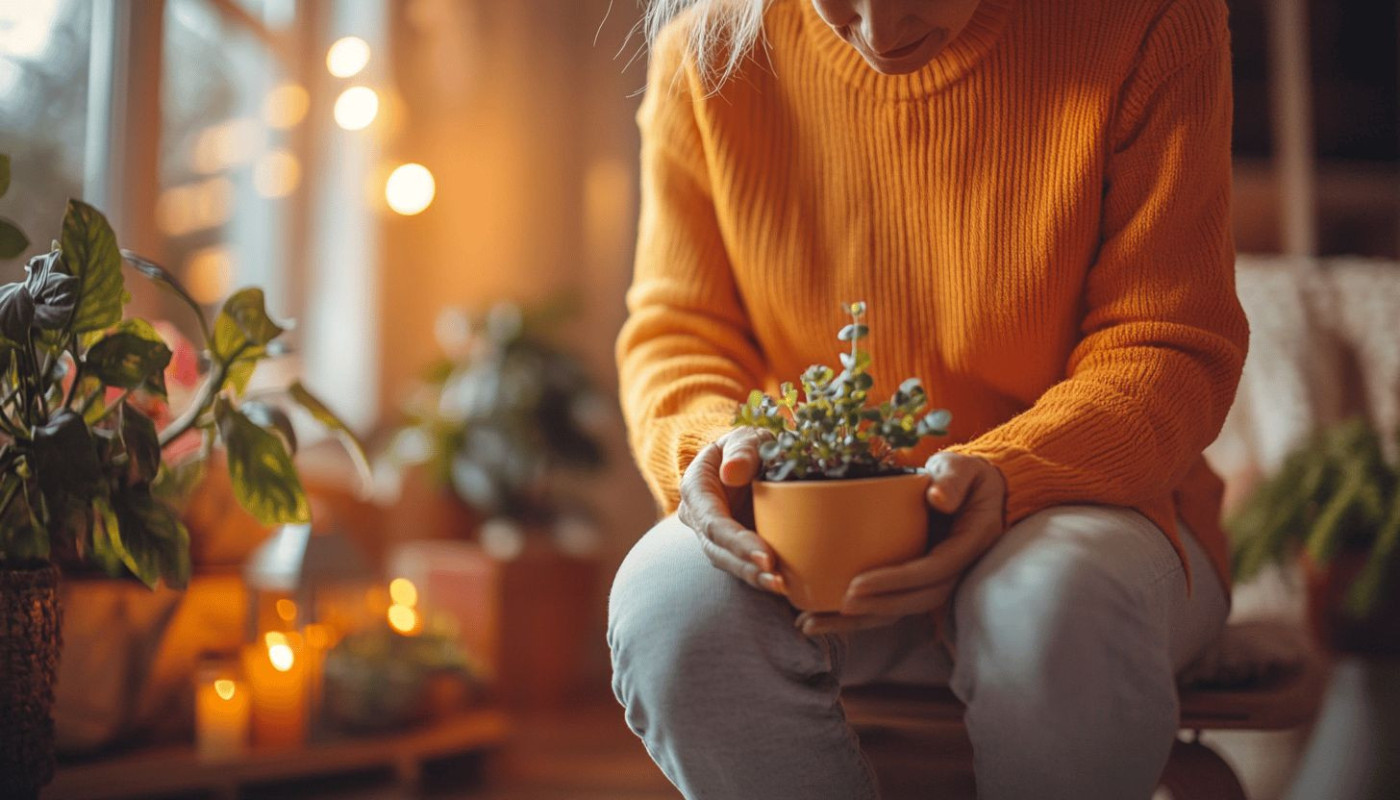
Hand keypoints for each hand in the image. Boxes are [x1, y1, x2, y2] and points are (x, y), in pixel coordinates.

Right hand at [677, 428, 787, 594]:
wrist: (749, 458)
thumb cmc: (748, 445)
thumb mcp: (746, 438)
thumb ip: (742, 450)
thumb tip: (731, 472)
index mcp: (696, 490)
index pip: (713, 523)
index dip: (737, 542)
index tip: (766, 556)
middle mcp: (699, 518)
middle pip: (718, 551)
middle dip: (747, 568)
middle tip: (777, 581)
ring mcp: (715, 536)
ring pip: (730, 563)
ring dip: (755, 578)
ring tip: (783, 588)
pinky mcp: (734, 547)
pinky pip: (745, 565)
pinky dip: (763, 576)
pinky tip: (786, 586)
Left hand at [796, 451, 1005, 635]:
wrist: (971, 491)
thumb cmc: (963, 475)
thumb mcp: (962, 468)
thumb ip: (953, 479)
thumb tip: (937, 498)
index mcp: (969, 543)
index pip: (934, 570)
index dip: (898, 580)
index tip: (859, 583)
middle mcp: (955, 568)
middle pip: (918, 599)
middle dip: (878, 606)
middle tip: (840, 604)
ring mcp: (936, 579)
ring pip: (901, 609)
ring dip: (860, 621)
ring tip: (816, 623)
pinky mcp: (916, 581)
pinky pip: (890, 603)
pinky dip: (859, 615)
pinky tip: (822, 617)